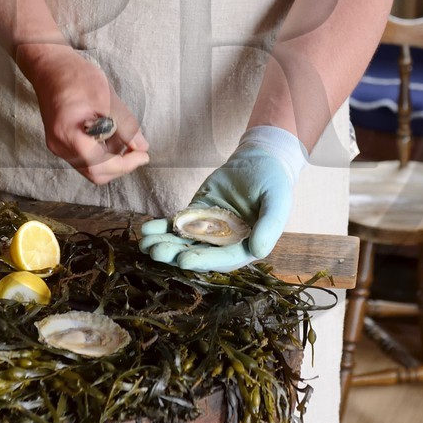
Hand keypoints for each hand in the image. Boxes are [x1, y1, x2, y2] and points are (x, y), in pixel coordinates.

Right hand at [18, 43, 148, 185]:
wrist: (50, 66)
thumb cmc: (75, 77)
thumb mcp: (106, 98)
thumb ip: (125, 126)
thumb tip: (141, 146)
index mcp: (68, 135)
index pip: (100, 165)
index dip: (125, 164)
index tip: (143, 155)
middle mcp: (60, 146)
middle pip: (95, 172)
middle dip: (120, 165)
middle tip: (139, 151)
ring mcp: (58, 145)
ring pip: (90, 167)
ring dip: (111, 158)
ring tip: (125, 138)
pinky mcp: (60, 141)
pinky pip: (84, 157)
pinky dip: (101, 151)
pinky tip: (111, 135)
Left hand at [138, 126, 305, 270]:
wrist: (261, 162)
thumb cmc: (274, 183)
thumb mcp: (277, 201)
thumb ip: (270, 225)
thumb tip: (259, 252)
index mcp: (247, 247)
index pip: (223, 259)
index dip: (203, 260)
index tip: (184, 260)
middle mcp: (226, 244)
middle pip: (198, 253)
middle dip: (176, 254)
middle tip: (156, 252)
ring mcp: (209, 230)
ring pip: (184, 241)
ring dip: (165, 243)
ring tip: (145, 243)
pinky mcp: (197, 215)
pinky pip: (178, 224)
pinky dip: (162, 227)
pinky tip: (147, 230)